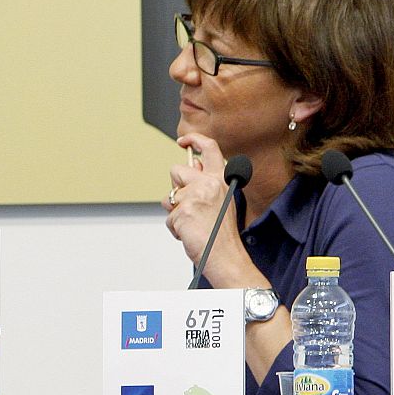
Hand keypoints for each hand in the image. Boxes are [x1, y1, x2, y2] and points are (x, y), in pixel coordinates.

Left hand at [162, 134, 227, 266]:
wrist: (225, 255)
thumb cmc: (221, 233)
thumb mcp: (220, 200)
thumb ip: (205, 181)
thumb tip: (190, 162)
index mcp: (220, 179)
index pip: (210, 148)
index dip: (195, 139)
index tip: (183, 141)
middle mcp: (208, 183)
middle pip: (177, 170)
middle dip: (176, 187)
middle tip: (188, 205)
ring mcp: (195, 196)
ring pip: (169, 196)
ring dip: (175, 212)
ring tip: (192, 223)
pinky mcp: (183, 211)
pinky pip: (169, 217)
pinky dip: (175, 228)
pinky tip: (189, 233)